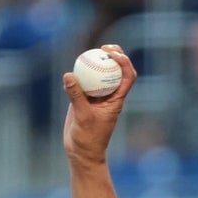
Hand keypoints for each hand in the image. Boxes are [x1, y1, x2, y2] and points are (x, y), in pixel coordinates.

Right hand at [62, 44, 136, 165]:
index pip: (127, 77)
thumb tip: (69, 75)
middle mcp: (110, 96)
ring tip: (93, 49)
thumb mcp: (82, 116)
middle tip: (105, 46)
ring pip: (101, 75)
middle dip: (115, 56)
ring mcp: (97, 96)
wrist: (82, 151)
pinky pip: (85, 81)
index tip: (114, 54)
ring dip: (99, 61)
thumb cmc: (88, 138)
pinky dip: (83, 72)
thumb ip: (76, 96)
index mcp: (117, 100)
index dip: (124, 63)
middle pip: (117, 72)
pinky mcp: (84, 99)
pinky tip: (76, 64)